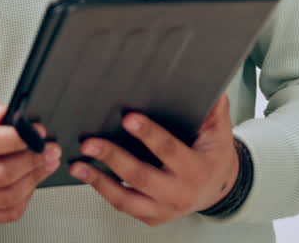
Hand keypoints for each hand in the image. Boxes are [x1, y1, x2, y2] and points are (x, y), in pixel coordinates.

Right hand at [0, 95, 61, 223]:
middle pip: (3, 173)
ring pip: (10, 195)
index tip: (38, 133)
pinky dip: (27, 197)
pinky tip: (30, 181)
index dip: (18, 139)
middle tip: (49, 150)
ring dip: (35, 179)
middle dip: (33, 160)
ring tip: (46, 164)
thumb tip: (0, 113)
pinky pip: (10, 212)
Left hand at [71, 95, 239, 226]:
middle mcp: (180, 192)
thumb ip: (213, 108)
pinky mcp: (151, 216)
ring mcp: (164, 208)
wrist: (220, 189)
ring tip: (78, 165)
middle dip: (113, 158)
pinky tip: (87, 176)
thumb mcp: (219, 132)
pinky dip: (102, 191)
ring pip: (127, 198)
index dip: (149, 134)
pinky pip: (123, 205)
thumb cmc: (213, 157)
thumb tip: (207, 81)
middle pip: (141, 176)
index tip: (128, 119)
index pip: (169, 150)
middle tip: (89, 143)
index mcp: (197, 169)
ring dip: (98, 181)